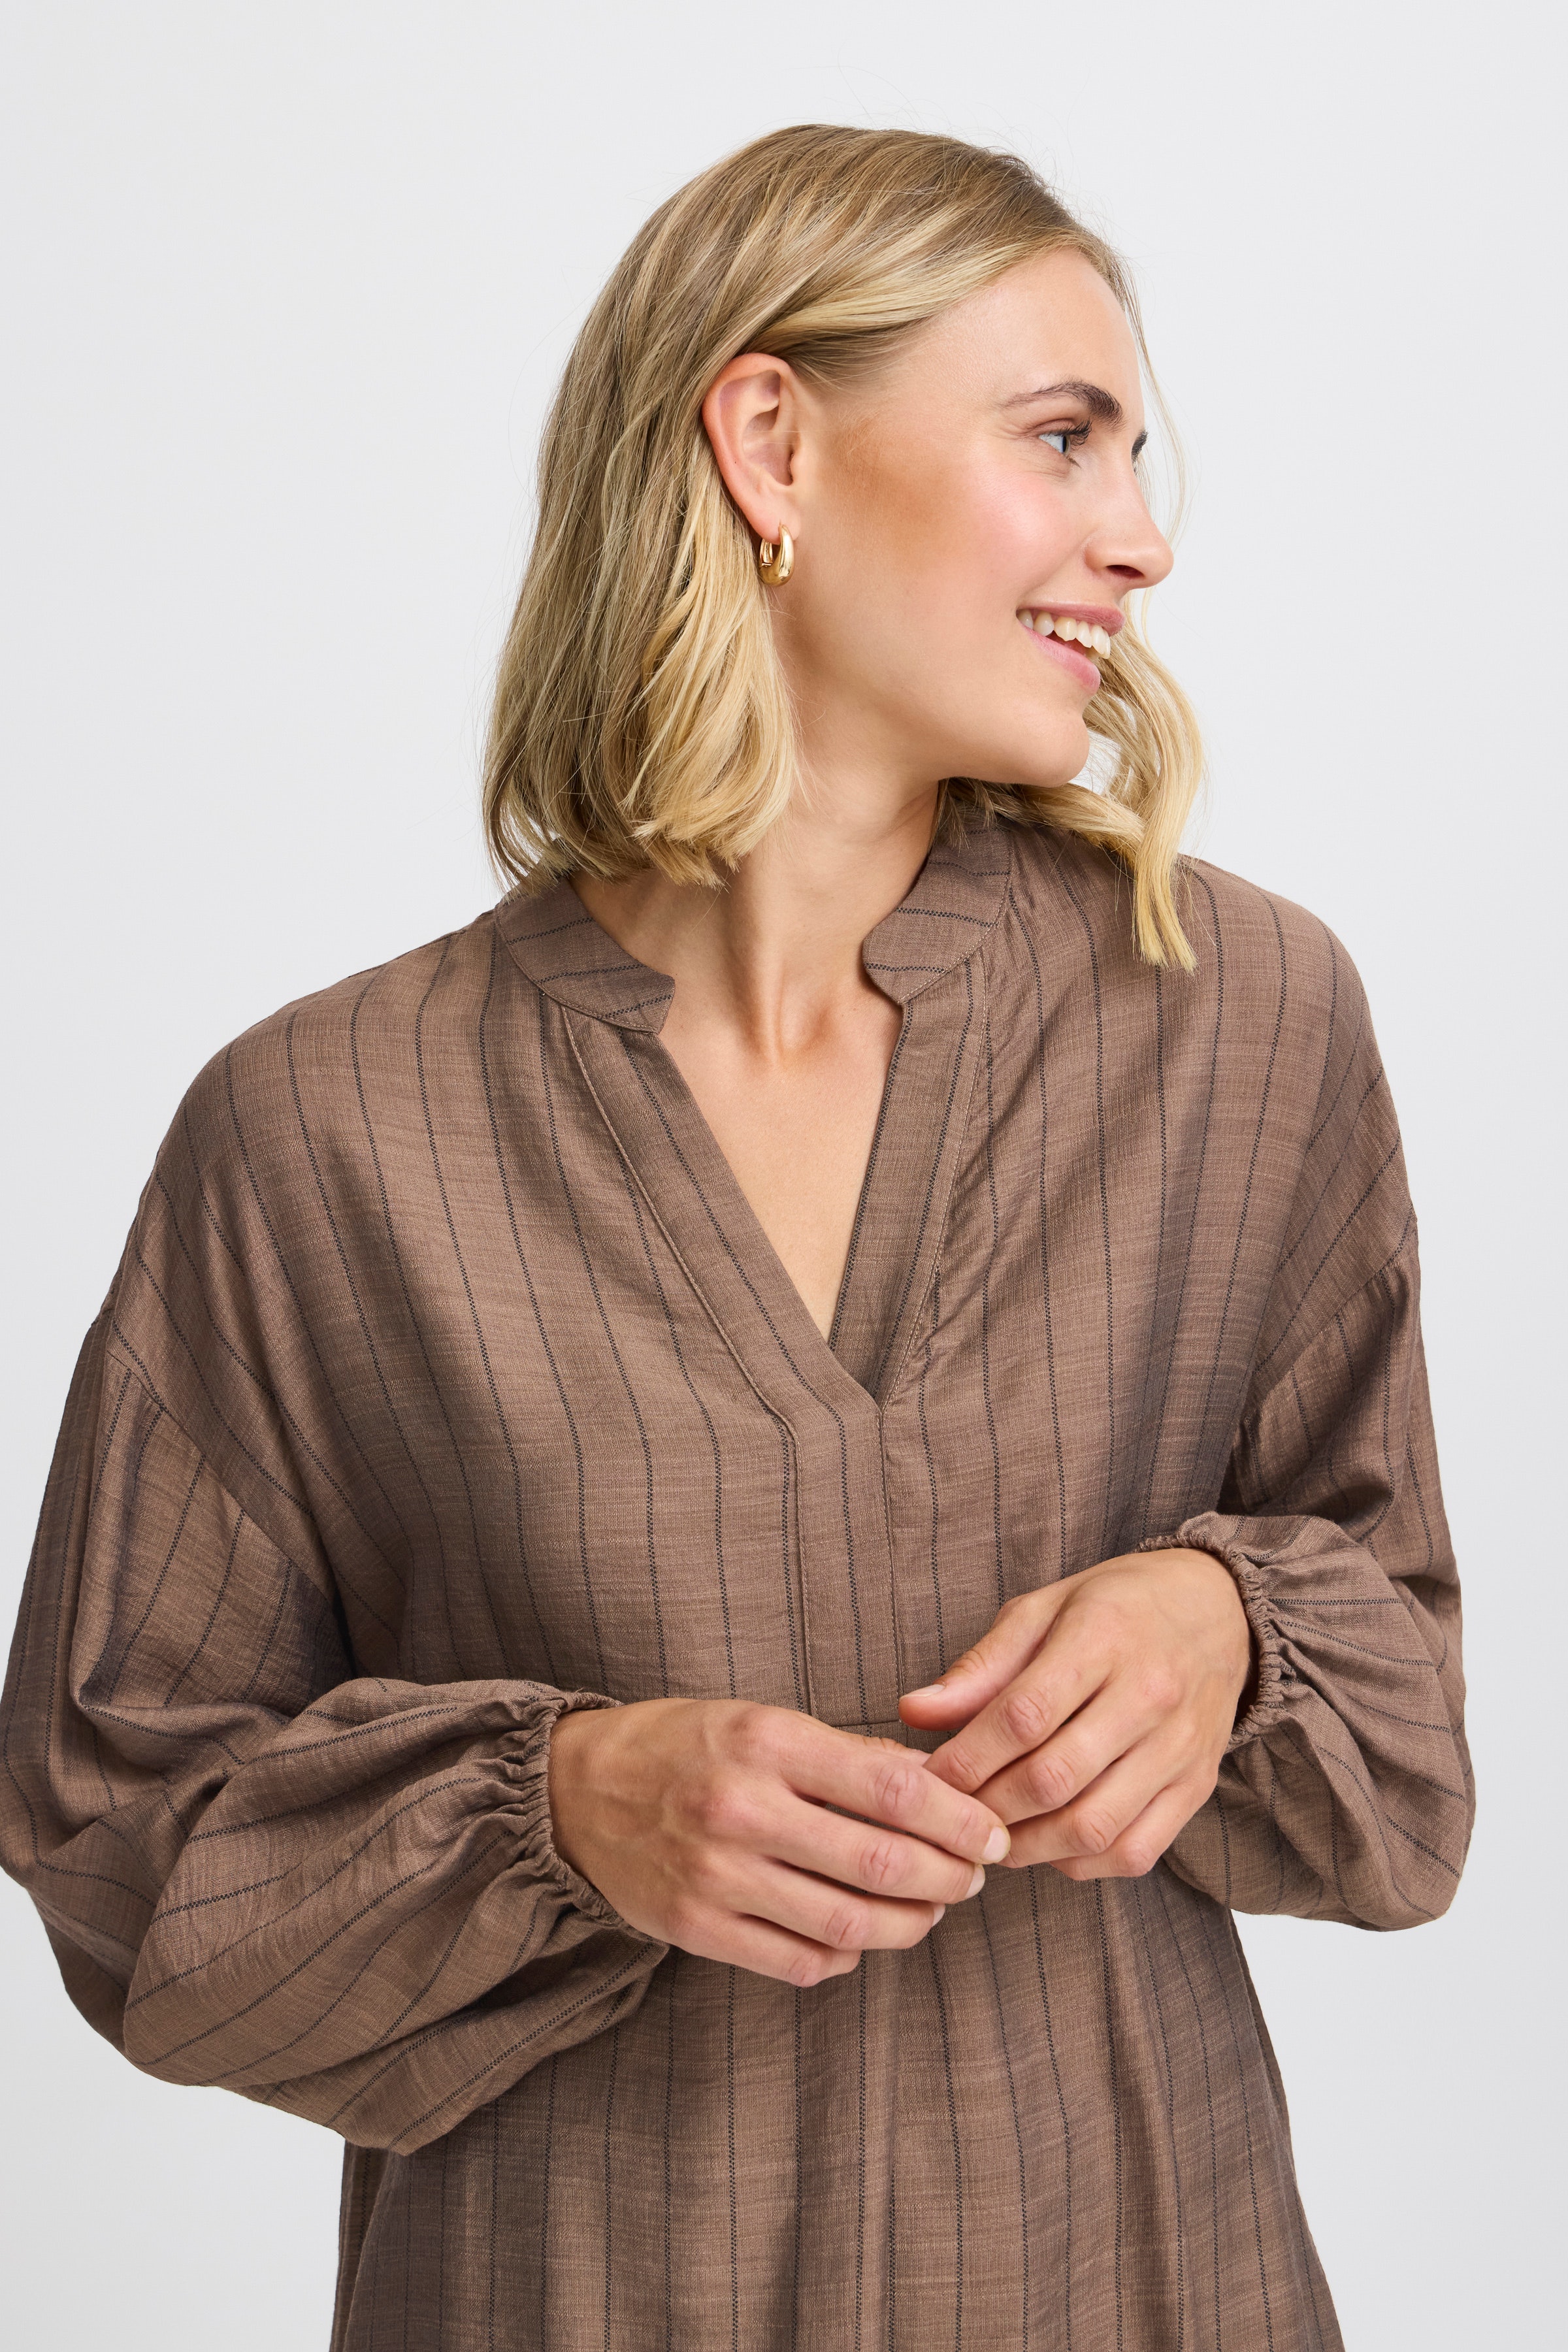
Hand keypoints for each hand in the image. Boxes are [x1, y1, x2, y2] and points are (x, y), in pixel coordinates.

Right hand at [547, 1698, 1011, 1986]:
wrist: (575, 1790)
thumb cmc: (684, 1744)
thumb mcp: (761, 1719)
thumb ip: (846, 1753)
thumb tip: (934, 1783)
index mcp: (766, 1741)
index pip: (893, 1788)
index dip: (958, 1819)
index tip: (992, 1832)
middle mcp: (741, 1809)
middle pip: (881, 1863)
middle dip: (948, 1878)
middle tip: (974, 1878)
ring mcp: (716, 1876)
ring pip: (848, 1923)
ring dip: (909, 1924)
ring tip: (931, 1910)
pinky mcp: (696, 1929)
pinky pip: (800, 1961)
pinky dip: (847, 1953)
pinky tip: (862, 1932)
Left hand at [899, 1549, 1252, 1880]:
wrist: (1218, 1612)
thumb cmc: (1115, 1609)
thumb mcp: (1043, 1610)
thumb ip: (980, 1667)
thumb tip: (913, 1713)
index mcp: (1103, 1637)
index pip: (1023, 1715)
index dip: (966, 1758)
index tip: (928, 1779)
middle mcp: (1149, 1695)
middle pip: (1054, 1778)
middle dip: (989, 1809)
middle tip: (951, 1817)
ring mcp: (1180, 1747)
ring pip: (1094, 1826)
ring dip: (1029, 1847)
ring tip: (993, 1837)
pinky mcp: (1198, 1786)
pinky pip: (1135, 1852)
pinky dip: (1081, 1862)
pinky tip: (1049, 1845)